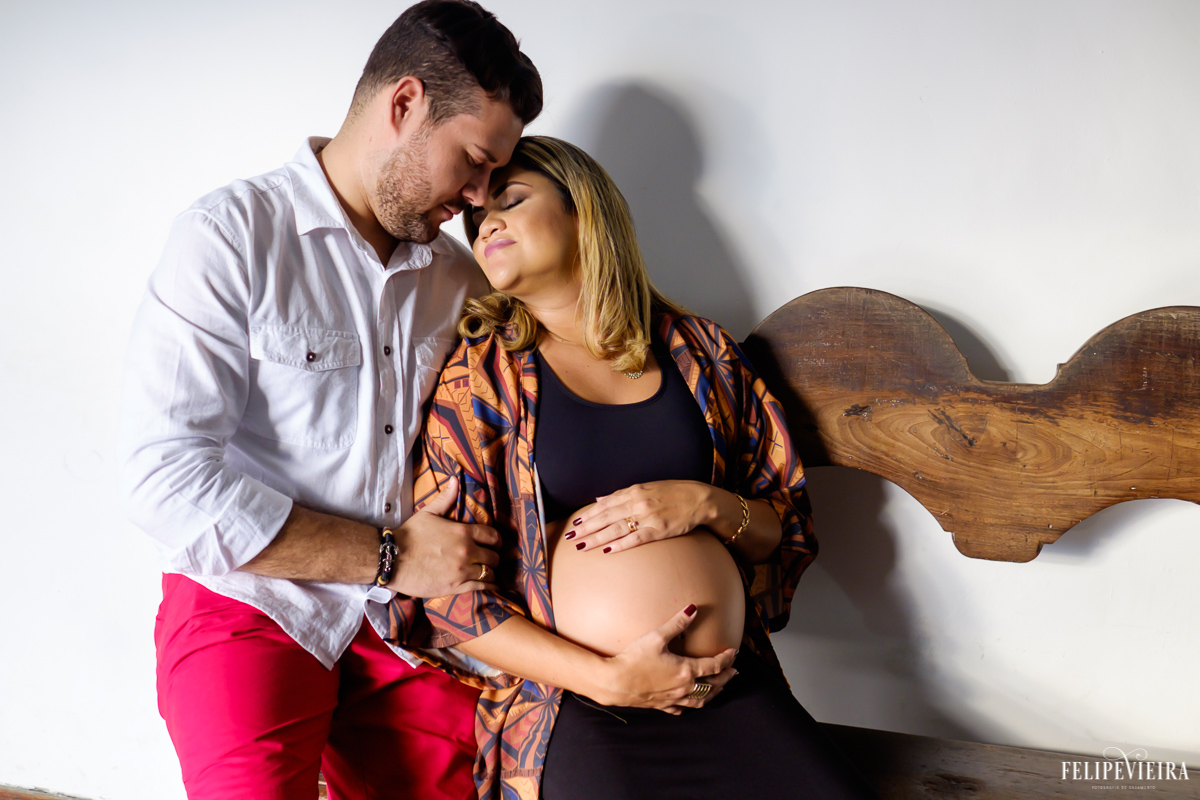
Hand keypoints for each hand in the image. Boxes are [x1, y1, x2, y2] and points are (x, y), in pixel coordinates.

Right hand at [387, 477, 501, 596]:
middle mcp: (466, 551)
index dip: (497, 540)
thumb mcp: (428, 513)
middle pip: (494, 557)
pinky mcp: (455, 586)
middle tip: (490, 559)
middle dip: (494, 557)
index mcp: (463, 532)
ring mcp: (462, 570)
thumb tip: (455, 480)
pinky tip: (489, 586)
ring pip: (489, 573)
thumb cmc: (410, 535)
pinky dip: (488, 587)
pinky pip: (481, 588)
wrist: (392, 558)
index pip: (493, 536)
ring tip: (488, 573)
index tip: (495, 544)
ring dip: (490, 572)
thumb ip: (445, 498)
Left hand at [567, 480, 714, 553]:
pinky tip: (608, 551)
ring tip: (582, 546)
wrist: (699, 499)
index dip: (589, 514)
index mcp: (634, 491)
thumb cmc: (673, 493)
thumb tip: (601, 499)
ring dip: (597, 538)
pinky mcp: (658, 530)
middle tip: (571, 537)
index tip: (576, 523)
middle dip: (587, 528)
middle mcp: (638, 503)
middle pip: (606, 517)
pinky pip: (636, 539)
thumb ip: (622, 494)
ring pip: (616, 529)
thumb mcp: (646, 487)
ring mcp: (648, 517)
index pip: (605, 504)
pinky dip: (621, 545)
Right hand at [594, 604, 737, 714]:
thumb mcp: (656, 637)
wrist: (615, 682)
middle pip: (712, 685)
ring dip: (713, 694)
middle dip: (725, 678)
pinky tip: (688, 703)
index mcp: (686, 670)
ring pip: (700, 700)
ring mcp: (673, 698)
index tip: (733, 653)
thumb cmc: (634, 659)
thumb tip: (693, 609)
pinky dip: (689, 705)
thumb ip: (677, 623)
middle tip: (733, 671)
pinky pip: (680, 709)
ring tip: (720, 689)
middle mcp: (683, 687)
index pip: (714, 666)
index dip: (726, 659)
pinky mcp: (661, 705)